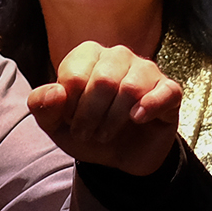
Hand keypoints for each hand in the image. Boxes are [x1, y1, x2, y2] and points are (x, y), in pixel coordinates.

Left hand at [26, 42, 184, 177]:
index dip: (69, 107)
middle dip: (90, 116)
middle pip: (103, 81)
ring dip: (113, 121)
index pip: (74, 76)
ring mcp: (146, 70)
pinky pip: (164, 92)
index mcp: (88, 54)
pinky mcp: (169, 91)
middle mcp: (118, 55)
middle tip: (88, 133)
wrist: (120, 156)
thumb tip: (56, 92)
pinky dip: (149, 108)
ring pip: (131, 88)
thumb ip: (42, 105)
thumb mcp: (55, 124)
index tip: (71, 120)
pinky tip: (137, 119)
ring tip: (105, 134)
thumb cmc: (87, 130)